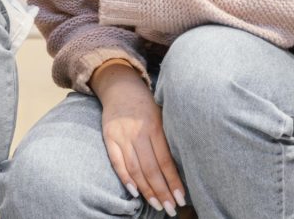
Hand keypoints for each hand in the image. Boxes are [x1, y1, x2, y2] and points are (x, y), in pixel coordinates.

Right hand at [95, 64, 186, 215]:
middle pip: (150, 169)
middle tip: (171, 209)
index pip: (165, 161)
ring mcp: (121, 135)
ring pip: (134, 169)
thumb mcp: (162, 115)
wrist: (120, 86)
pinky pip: (117, 162)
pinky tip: (135, 191)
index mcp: (154, 126)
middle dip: (162, 191)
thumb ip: (168, 138)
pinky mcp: (108, 137)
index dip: (173, 182)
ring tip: (157, 204)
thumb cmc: (146, 104)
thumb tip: (184, 166)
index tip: (182, 199)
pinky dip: (125, 178)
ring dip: (146, 190)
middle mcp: (137, 132)